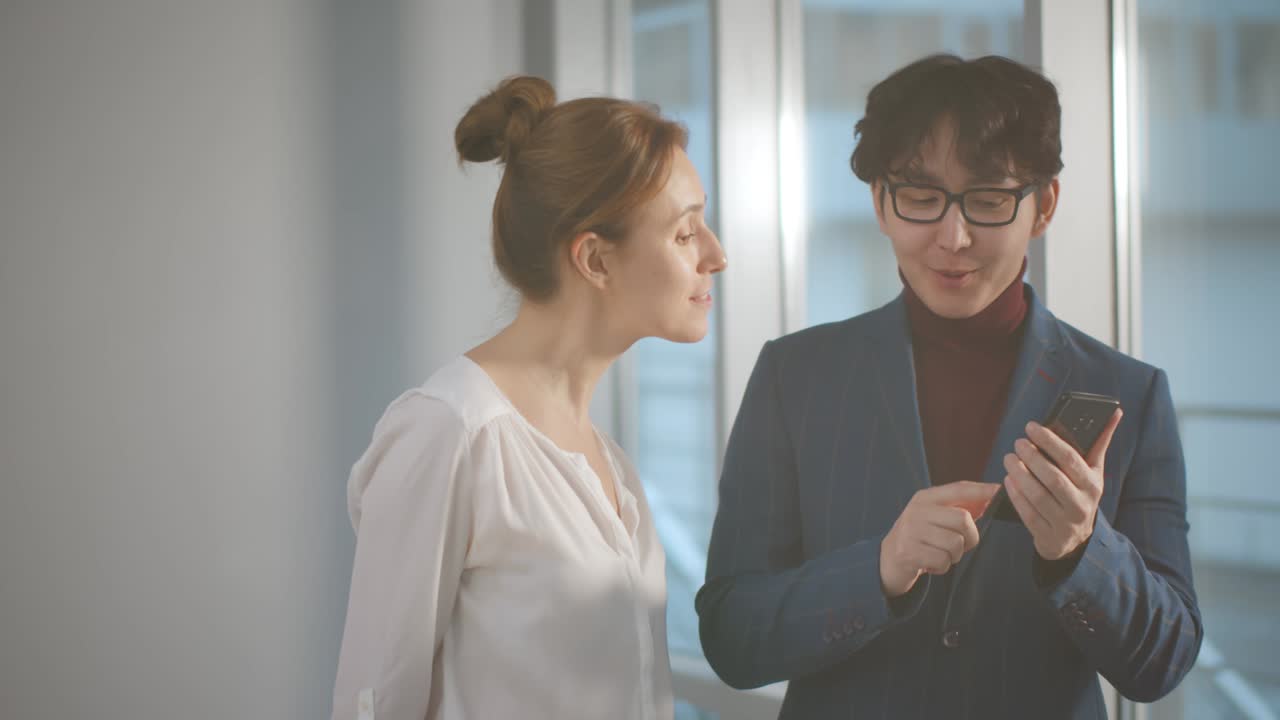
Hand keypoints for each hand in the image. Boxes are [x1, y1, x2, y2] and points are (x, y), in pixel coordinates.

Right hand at [879, 481, 999, 597]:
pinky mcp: (908, 552)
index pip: (959, 489)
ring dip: (954, 555)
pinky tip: (931, 563)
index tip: (999, 491)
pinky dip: (942, 567)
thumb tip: (991, 495)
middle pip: (963, 519)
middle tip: (960, 545)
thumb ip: (960, 507)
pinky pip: (943, 561)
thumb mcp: (935, 517)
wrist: (887, 560)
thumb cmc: (920, 537)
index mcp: (925, 498)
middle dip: (969, 537)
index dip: (981, 490)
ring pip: (955, 544)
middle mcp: (917, 510)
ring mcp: (911, 531)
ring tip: (940, 554)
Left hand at [1002, 409, 1122, 560]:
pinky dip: (1016, 496)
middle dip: (1032, 457)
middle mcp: (1082, 505)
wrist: (1076, 539)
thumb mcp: (1093, 471)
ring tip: (1008, 458)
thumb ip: (1099, 442)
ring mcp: (1065, 523)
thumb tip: (1115, 411)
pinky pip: (1028, 515)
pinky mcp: (1048, 536)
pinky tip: (1008, 481)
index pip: (1070, 459)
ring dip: (1020, 475)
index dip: (1049, 441)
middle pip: (1053, 478)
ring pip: (1038, 497)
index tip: (1031, 427)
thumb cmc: (1081, 494)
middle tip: (1017, 442)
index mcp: (1093, 484)